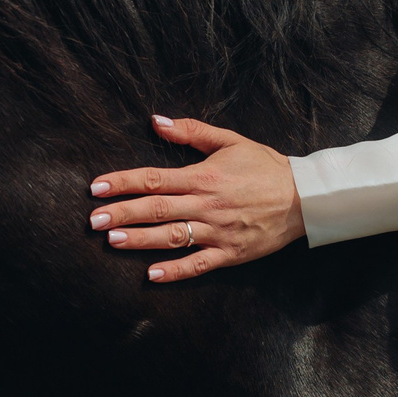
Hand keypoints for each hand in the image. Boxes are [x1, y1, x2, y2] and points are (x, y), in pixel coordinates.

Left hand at [89, 115, 304, 283]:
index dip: (124, 182)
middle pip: (157, 209)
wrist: (304, 197)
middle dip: (122, 213)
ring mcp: (218, 231)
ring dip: (140, 240)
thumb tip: (156, 121)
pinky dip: (175, 271)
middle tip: (93, 220)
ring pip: (172, 237)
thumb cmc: (265, 166)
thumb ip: (191, 132)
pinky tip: (151, 275)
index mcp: (204, 176)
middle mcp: (207, 205)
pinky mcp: (230, 253)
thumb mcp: (230, 140)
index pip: (155, 179)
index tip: (97, 187)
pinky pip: (198, 264)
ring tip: (113, 241)